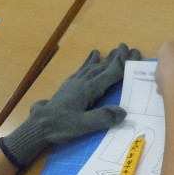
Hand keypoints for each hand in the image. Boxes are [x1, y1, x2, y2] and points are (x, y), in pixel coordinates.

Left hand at [0, 43, 140, 167]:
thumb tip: (123, 112)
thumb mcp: (83, 125)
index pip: (110, 73)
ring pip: (93, 66)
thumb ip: (102, 118)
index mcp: (88, 89)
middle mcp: (82, 82)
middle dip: (117, 58)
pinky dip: (90, 61)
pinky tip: (93, 55)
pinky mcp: (68, 85)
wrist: (39, 126)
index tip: (134, 52)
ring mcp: (74, 82)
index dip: (123, 63)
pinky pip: (83, 69)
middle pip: (103, 66)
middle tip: (129, 48)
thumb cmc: (60, 126)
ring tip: (114, 51)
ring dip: (105, 59)